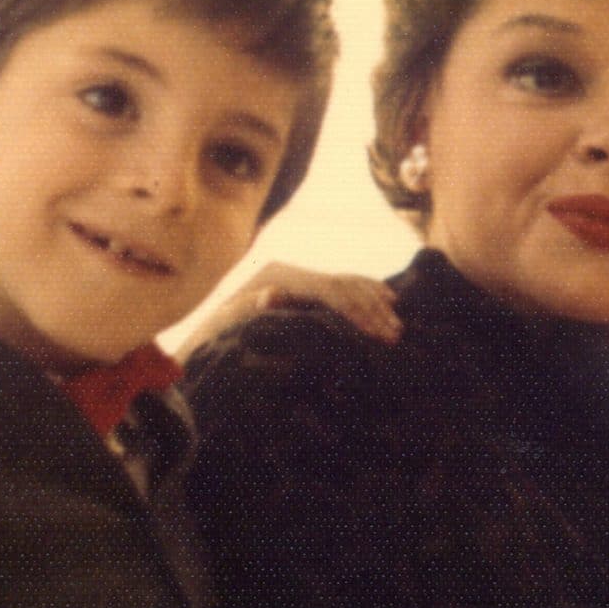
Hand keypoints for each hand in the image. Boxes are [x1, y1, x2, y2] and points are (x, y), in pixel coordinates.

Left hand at [178, 262, 401, 360]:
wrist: (210, 336)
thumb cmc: (218, 335)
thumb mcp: (228, 323)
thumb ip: (248, 309)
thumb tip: (272, 295)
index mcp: (278, 276)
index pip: (328, 289)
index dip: (355, 310)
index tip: (377, 332)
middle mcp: (292, 271)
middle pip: (343, 285)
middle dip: (372, 310)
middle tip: (396, 335)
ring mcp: (300, 279)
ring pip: (347, 284)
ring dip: (375, 304)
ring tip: (397, 326)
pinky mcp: (305, 289)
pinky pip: (344, 286)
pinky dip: (368, 293)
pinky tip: (389, 301)